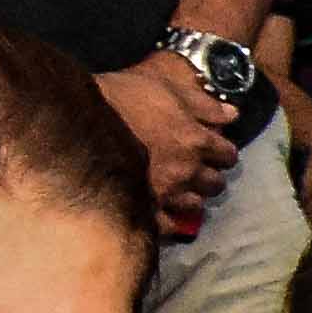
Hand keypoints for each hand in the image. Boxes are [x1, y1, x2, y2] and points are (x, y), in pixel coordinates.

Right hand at [97, 55, 237, 228]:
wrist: (79, 122)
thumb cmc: (122, 98)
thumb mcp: (165, 86)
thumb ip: (203, 103)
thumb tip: (232, 114)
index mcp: (196, 140)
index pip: (228, 154)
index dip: (222, 152)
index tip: (214, 150)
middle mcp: (187, 171)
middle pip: (215, 183)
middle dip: (209, 176)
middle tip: (196, 170)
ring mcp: (167, 194)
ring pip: (196, 206)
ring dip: (191, 197)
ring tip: (179, 190)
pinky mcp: (146, 211)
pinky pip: (170, 226)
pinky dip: (171, 221)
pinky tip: (164, 213)